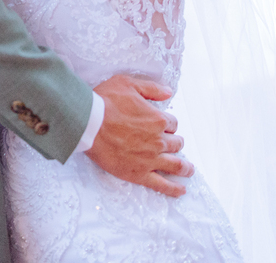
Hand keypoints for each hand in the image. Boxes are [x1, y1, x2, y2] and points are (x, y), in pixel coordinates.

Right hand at [85, 74, 192, 197]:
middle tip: (172, 144)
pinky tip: (181, 190)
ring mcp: (150, 159)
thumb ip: (151, 88)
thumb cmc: (104, 102)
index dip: (167, 123)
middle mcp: (159, 141)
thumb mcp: (128, 84)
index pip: (172, 124)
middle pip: (176, 144)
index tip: (162, 125)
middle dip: (176, 143)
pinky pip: (162, 185)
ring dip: (185, 168)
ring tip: (189, 170)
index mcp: (158, 120)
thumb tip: (169, 92)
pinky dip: (174, 189)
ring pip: (176, 165)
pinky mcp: (139, 173)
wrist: (86, 123)